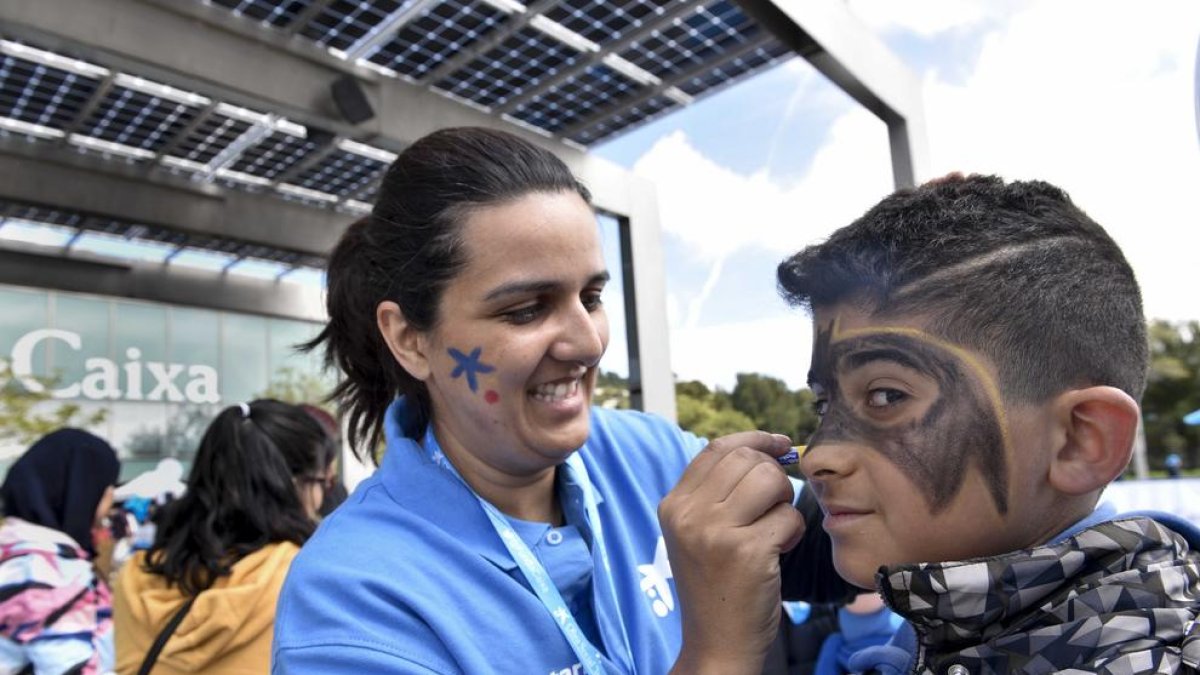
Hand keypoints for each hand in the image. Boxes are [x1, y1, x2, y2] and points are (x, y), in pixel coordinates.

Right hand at [661, 431, 805, 674]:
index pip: (716, 448)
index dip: (754, 440)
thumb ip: (717, 492)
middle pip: (746, 460)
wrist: (716, 644)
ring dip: (785, 502)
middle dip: (774, 475)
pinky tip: (780, 552)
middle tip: (776, 504)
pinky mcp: (746, 552)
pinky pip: (788, 517)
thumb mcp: (698, 534)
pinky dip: (794, 532)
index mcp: (674, 505)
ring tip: (776, 529)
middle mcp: (688, 514)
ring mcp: (715, 532)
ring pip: (770, 481)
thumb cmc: (717, 586)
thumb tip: (765, 449)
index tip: (780, 444)